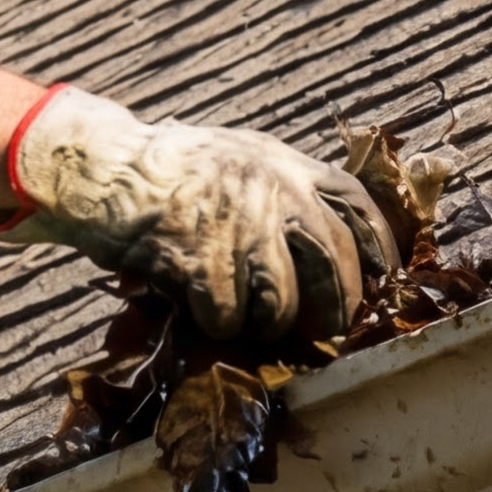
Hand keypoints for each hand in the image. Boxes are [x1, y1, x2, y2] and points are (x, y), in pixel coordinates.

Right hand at [1, 89, 393, 355]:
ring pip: (283, 304)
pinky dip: (216, 324)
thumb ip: (283, 187)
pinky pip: (227, 319)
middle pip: (335, 265)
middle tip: (326, 334)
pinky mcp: (202, 263)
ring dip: (268, 324)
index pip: (361, 209)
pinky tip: (199, 309)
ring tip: (247, 319)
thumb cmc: (170, 166)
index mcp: (289, 166)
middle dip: (337, 309)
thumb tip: (324, 240)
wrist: (106, 168)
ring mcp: (240, 230)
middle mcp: (275, 193)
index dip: (382, 252)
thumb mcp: (242, 157)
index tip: (384, 282)